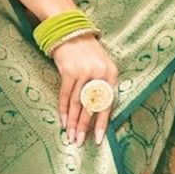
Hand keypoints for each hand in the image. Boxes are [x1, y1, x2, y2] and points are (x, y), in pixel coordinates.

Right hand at [51, 32, 118, 146]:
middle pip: (91, 106)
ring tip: (70, 135)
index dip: (102, 123)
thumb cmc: (87, 53)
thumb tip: (97, 113)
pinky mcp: (69, 70)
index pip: (107, 103)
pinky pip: (65, 95)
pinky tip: (62, 120)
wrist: (71, 31)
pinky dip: (63, 109)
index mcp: (112, 74)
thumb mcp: (101, 66)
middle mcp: (100, 73)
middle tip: (79, 142)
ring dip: (72, 121)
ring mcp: (84, 72)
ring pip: (77, 103)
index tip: (98, 139)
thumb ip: (101, 86)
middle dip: (84, 126)